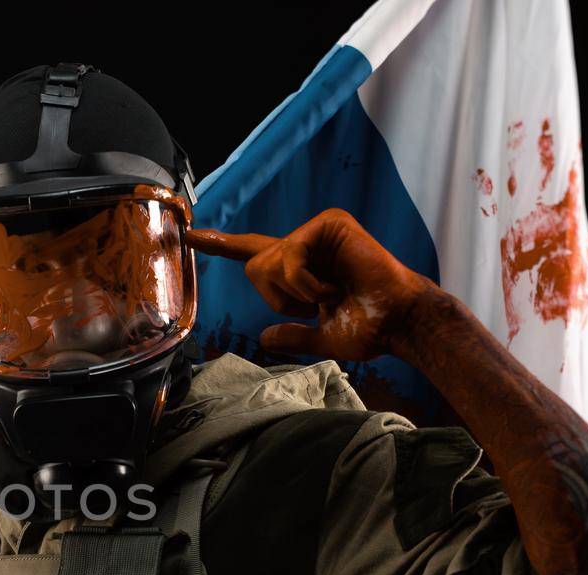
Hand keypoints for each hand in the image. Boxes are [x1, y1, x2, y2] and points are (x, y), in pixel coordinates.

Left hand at [185, 207, 437, 360]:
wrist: (397, 323)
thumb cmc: (368, 330)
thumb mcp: (319, 338)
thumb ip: (291, 335)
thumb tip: (264, 337)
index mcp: (300, 268)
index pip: (251, 253)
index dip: (220, 244)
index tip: (189, 234)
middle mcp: (305, 244)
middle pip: (254, 266)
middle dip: (279, 297)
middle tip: (318, 305)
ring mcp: (317, 230)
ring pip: (270, 263)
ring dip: (295, 293)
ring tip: (331, 296)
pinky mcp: (330, 223)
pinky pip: (290, 257)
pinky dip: (306, 284)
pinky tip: (333, 289)